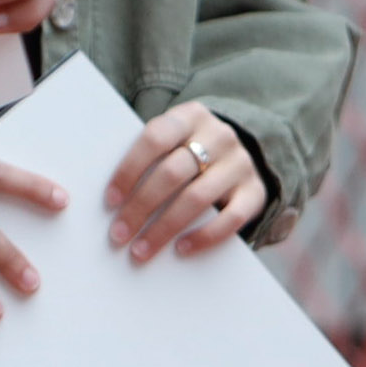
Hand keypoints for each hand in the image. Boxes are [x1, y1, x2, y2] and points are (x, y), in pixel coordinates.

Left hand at [109, 104, 264, 267]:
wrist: (236, 155)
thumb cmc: (189, 152)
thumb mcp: (172, 142)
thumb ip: (150, 159)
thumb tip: (113, 202)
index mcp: (190, 117)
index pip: (155, 138)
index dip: (129, 170)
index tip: (110, 200)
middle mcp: (219, 136)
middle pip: (173, 173)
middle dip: (141, 207)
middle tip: (118, 235)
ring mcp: (240, 164)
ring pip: (197, 198)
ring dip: (164, 228)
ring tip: (141, 249)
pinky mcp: (255, 191)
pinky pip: (231, 218)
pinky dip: (204, 236)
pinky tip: (181, 249)